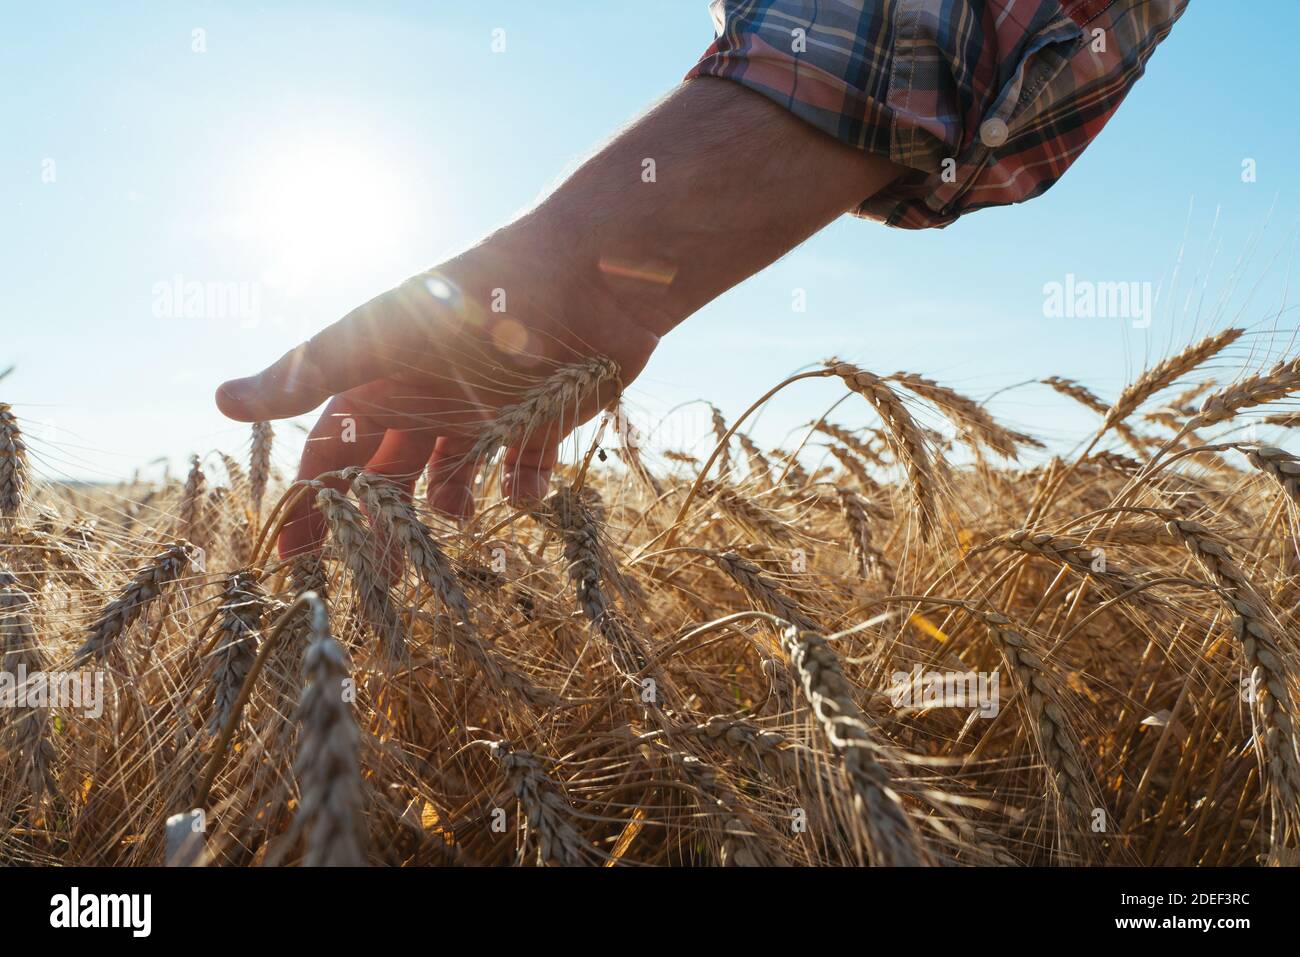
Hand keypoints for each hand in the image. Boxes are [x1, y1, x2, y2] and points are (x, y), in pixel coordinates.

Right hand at [215, 79, 902, 556]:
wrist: (586, 275)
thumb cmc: (471, 300)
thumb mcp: (379, 339)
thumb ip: (308, 374)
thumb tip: (219, 400)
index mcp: (383, 380)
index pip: (332, 450)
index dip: (312, 500)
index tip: (292, 556)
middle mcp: (431, 396)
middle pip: (392, 475)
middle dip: (382, 524)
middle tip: (382, 579)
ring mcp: (489, 407)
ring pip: (456, 474)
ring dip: (451, 506)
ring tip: (455, 521)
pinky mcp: (545, 414)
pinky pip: (527, 467)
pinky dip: (524, 486)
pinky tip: (522, 495)